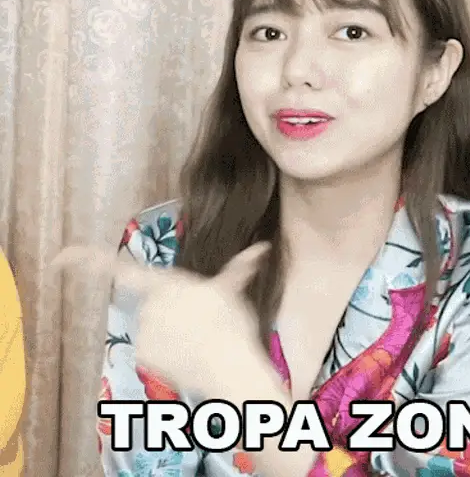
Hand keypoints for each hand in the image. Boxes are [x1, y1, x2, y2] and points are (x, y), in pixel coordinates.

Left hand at [51, 242, 283, 404]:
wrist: (228, 367)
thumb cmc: (233, 325)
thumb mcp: (234, 293)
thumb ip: (240, 269)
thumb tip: (262, 248)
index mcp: (169, 283)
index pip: (121, 270)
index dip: (88, 261)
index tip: (61, 257)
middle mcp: (150, 304)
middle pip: (152, 301)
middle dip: (170, 307)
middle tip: (199, 319)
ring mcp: (145, 330)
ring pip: (152, 324)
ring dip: (169, 328)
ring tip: (196, 337)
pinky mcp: (142, 353)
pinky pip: (149, 345)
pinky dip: (163, 348)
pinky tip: (184, 352)